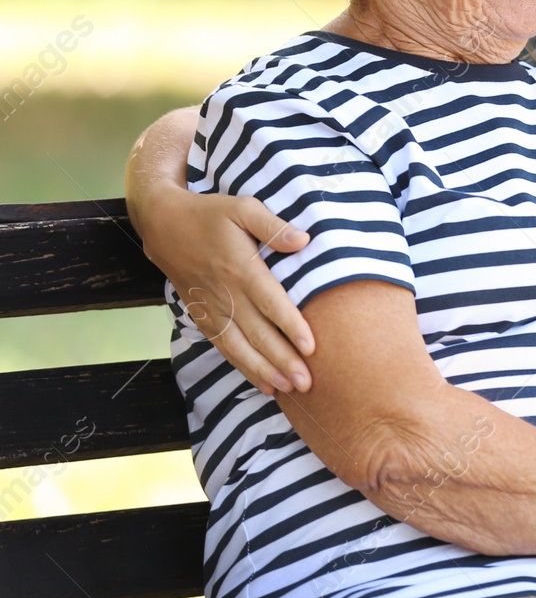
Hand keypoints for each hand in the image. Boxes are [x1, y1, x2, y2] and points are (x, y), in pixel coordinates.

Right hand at [147, 187, 314, 394]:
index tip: (311, 347)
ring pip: (239, 347)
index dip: (290, 325)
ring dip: (264, 370)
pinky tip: (264, 383)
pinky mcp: (202, 315)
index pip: (270, 303)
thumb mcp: (242, 208)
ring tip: (288, 389)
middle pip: (257, 333)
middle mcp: (225, 293)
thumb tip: (303, 240)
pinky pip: (224, 347)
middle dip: (282, 360)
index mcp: (240, 268)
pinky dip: (243, 367)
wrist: (163, 224)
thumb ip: (273, 226)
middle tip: (307, 383)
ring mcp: (211, 308)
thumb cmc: (210, 214)